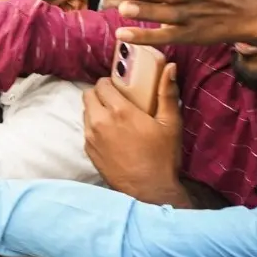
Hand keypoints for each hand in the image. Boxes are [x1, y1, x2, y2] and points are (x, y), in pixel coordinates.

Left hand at [82, 66, 184, 204]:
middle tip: (116, 99)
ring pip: (85, 112)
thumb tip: (170, 67)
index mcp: (119, 111)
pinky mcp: (88, 151)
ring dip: (96, 109)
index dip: (110, 82)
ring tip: (114, 115)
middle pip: (88, 95)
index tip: (121, 86)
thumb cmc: (162, 157)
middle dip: (100, 93)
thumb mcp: (170, 123)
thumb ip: (167, 93)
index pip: (101, 84)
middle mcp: (100, 122)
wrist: (148, 190)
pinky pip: (86, 129)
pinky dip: (94, 126)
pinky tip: (111, 133)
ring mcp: (91, 137)